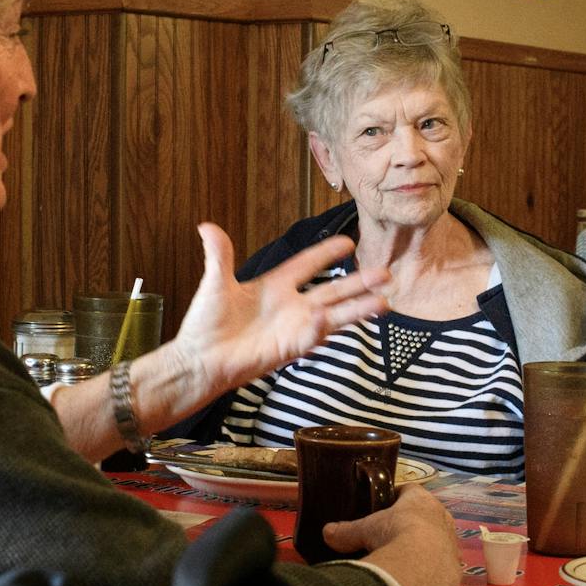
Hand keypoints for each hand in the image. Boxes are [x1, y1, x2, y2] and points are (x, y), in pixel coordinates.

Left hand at [173, 223, 390, 396]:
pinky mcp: (289, 348)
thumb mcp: (216, 283)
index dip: (326, 253)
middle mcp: (291, 305)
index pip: (308, 264)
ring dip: (358, 309)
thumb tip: (206, 226)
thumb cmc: (207, 324)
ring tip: (384, 303)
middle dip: (359, 282)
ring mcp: (293, 328)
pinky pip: (311, 336)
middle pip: (333, 291)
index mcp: (275, 285)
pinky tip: (327, 319)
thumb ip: (219, 255)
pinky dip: (318, 328)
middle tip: (385, 273)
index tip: (348, 241)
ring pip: (335, 315)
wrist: (200, 359)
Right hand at [324, 485, 462, 585]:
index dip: (398, 497)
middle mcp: (441, 516)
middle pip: (428, 513)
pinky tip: (417, 577)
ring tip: (405, 558)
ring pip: (439, 538)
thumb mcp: (364, 530)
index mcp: (420, 499)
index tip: (386, 506)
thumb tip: (327, 533)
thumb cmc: (392, 535)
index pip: (410, 490)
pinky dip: (432, 569)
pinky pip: (444, 564)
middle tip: (394, 535)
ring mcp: (451, 541)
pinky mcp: (455, 566)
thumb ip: (346, 531)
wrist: (419, 565)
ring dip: (426, 545)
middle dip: (413, 522)